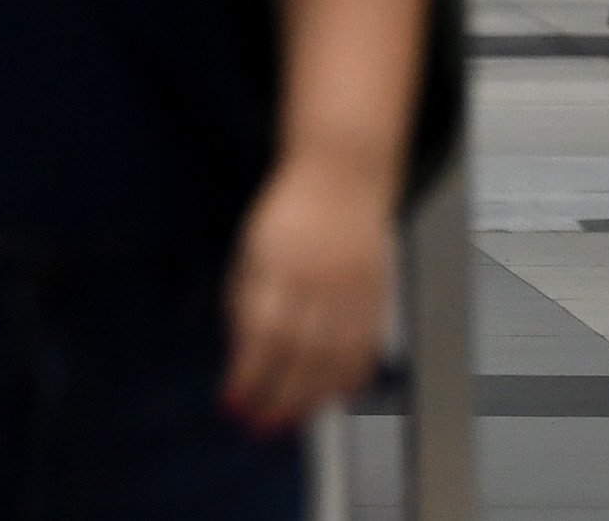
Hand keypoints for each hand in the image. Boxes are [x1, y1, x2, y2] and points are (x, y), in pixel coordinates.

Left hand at [221, 155, 393, 433]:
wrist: (342, 181)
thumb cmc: (285, 217)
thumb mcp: (250, 249)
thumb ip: (245, 300)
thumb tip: (242, 355)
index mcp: (277, 264)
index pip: (260, 331)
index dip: (247, 373)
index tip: (231, 403)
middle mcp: (317, 281)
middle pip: (299, 353)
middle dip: (277, 397)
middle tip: (258, 427)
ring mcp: (352, 292)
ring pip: (334, 359)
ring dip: (311, 398)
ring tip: (290, 422)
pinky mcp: (377, 298)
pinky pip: (365, 349)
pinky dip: (350, 380)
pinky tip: (332, 398)